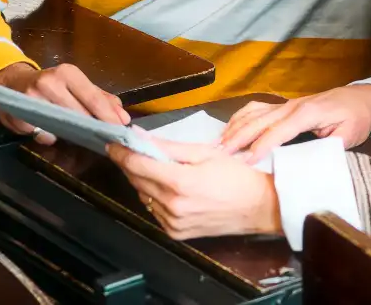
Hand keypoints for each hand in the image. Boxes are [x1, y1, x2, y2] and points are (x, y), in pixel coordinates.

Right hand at [0, 62, 128, 143]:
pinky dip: (50, 136)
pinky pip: (41, 132)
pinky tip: (53, 135)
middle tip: (107, 138)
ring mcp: (32, 96)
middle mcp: (50, 81)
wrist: (11, 82)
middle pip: (79, 111)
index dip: (108, 115)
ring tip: (83, 137)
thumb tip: (121, 114)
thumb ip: (99, 97)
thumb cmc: (49, 85)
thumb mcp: (74, 85)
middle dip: (94, 126)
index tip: (121, 127)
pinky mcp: (18, 112)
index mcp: (68, 73)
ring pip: (61, 122)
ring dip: (73, 132)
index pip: (93, 97)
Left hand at [108, 135, 281, 239]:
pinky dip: (154, 197)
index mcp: (179, 182)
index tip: (112, 144)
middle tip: (127, 150)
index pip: (137, 165)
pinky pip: (154, 211)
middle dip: (130, 164)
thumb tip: (141, 137)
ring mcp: (172, 223)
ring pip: (144, 196)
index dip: (121, 153)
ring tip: (152, 167)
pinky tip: (166, 187)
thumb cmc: (235, 176)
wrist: (258, 207)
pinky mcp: (176, 233)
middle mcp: (172, 206)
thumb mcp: (204, 153)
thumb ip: (169, 147)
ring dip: (142, 181)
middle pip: (137, 181)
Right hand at [219, 85, 370, 161]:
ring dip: (235, 128)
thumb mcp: (349, 136)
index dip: (262, 146)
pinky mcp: (284, 105)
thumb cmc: (356, 118)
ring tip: (218, 145)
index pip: (280, 131)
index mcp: (308, 113)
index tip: (247, 161)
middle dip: (239, 137)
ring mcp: (286, 104)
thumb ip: (327, 148)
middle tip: (220, 155)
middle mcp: (292, 106)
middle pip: (259, 120)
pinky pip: (257, 109)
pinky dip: (241, 118)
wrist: (362, 97)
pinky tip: (230, 129)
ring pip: (254, 113)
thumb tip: (307, 163)